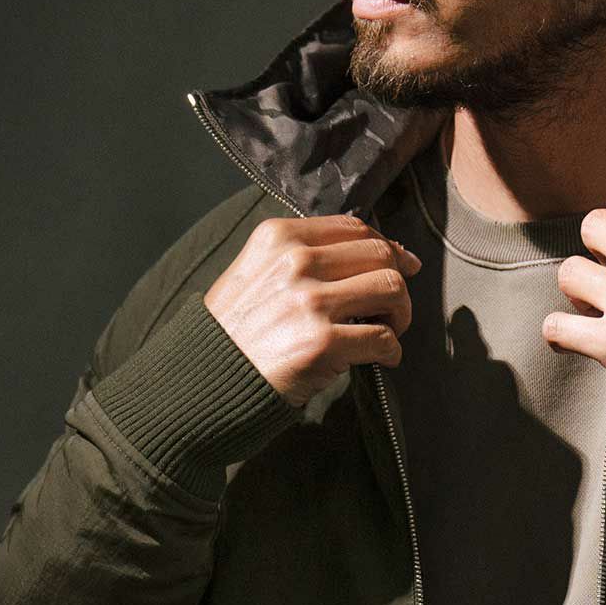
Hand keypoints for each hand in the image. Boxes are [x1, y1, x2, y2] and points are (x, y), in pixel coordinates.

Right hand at [204, 214, 422, 407]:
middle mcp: (296, 262)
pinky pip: (383, 338)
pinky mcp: (322, 343)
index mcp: (279, 237)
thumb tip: (378, 250)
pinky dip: (392, 351)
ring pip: (391, 290)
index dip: (387, 247)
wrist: (205, 377)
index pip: (355, 228)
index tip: (401, 265)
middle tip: (393, 307)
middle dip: (398, 281)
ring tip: (389, 330)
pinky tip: (383, 358)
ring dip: (401, 314)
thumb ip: (303, 255)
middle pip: (381, 255)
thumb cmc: (237, 329)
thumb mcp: (256, 270)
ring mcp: (310, 302)